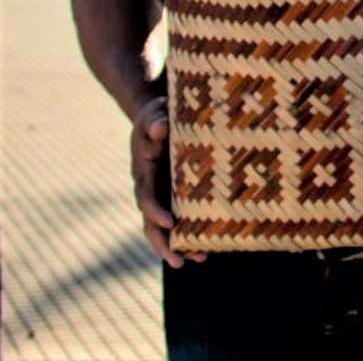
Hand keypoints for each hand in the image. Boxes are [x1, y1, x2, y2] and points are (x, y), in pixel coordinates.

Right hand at [130, 96, 204, 268]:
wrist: (159, 118)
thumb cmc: (158, 114)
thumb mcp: (154, 113)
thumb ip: (155, 120)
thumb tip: (160, 129)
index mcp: (143, 172)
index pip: (146, 196)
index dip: (155, 211)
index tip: (169, 223)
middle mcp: (151, 189)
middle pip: (152, 223)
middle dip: (164, 243)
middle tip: (179, 262)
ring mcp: (162, 194)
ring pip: (165, 227)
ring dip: (178, 245)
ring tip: (198, 259)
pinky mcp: (176, 195)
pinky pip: (181, 218)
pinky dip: (191, 232)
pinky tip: (207, 246)